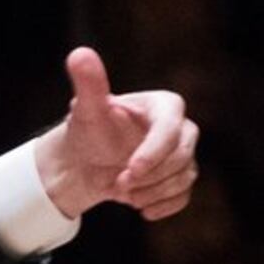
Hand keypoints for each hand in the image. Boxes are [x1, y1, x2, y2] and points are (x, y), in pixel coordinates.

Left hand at [31, 48, 195, 222]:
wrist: (86, 161)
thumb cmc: (89, 130)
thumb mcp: (87, 108)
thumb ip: (89, 83)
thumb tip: (79, 54)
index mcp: (164, 106)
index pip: (171, 128)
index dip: (153, 152)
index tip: (129, 171)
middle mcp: (180, 128)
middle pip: (182, 156)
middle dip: (150, 176)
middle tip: (119, 183)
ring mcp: (182, 154)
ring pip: (184, 177)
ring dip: (152, 192)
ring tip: (122, 192)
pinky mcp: (179, 178)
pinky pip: (185, 196)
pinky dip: (163, 206)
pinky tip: (141, 209)